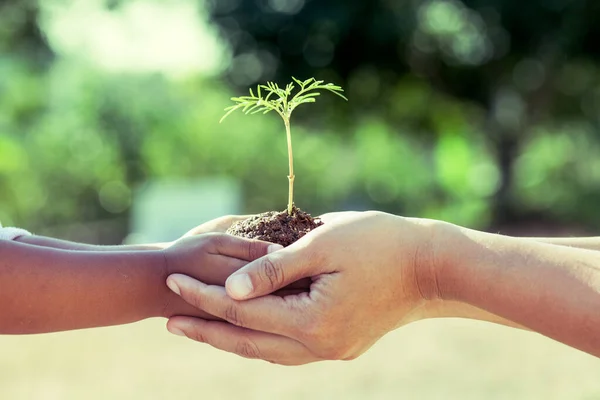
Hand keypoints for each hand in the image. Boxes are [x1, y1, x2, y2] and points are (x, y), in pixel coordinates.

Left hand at [165, 211, 442, 364]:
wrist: (431, 267)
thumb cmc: (380, 243)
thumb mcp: (323, 244)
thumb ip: (275, 268)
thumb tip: (229, 289)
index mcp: (313, 321)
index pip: (242, 309)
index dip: (204, 295)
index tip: (173, 280)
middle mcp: (319, 346)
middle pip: (248, 340)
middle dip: (206, 327)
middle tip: (168, 319)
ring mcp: (331, 350)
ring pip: (267, 350)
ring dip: (231, 337)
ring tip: (199, 326)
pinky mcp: (340, 345)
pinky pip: (288, 348)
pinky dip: (261, 337)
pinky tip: (246, 328)